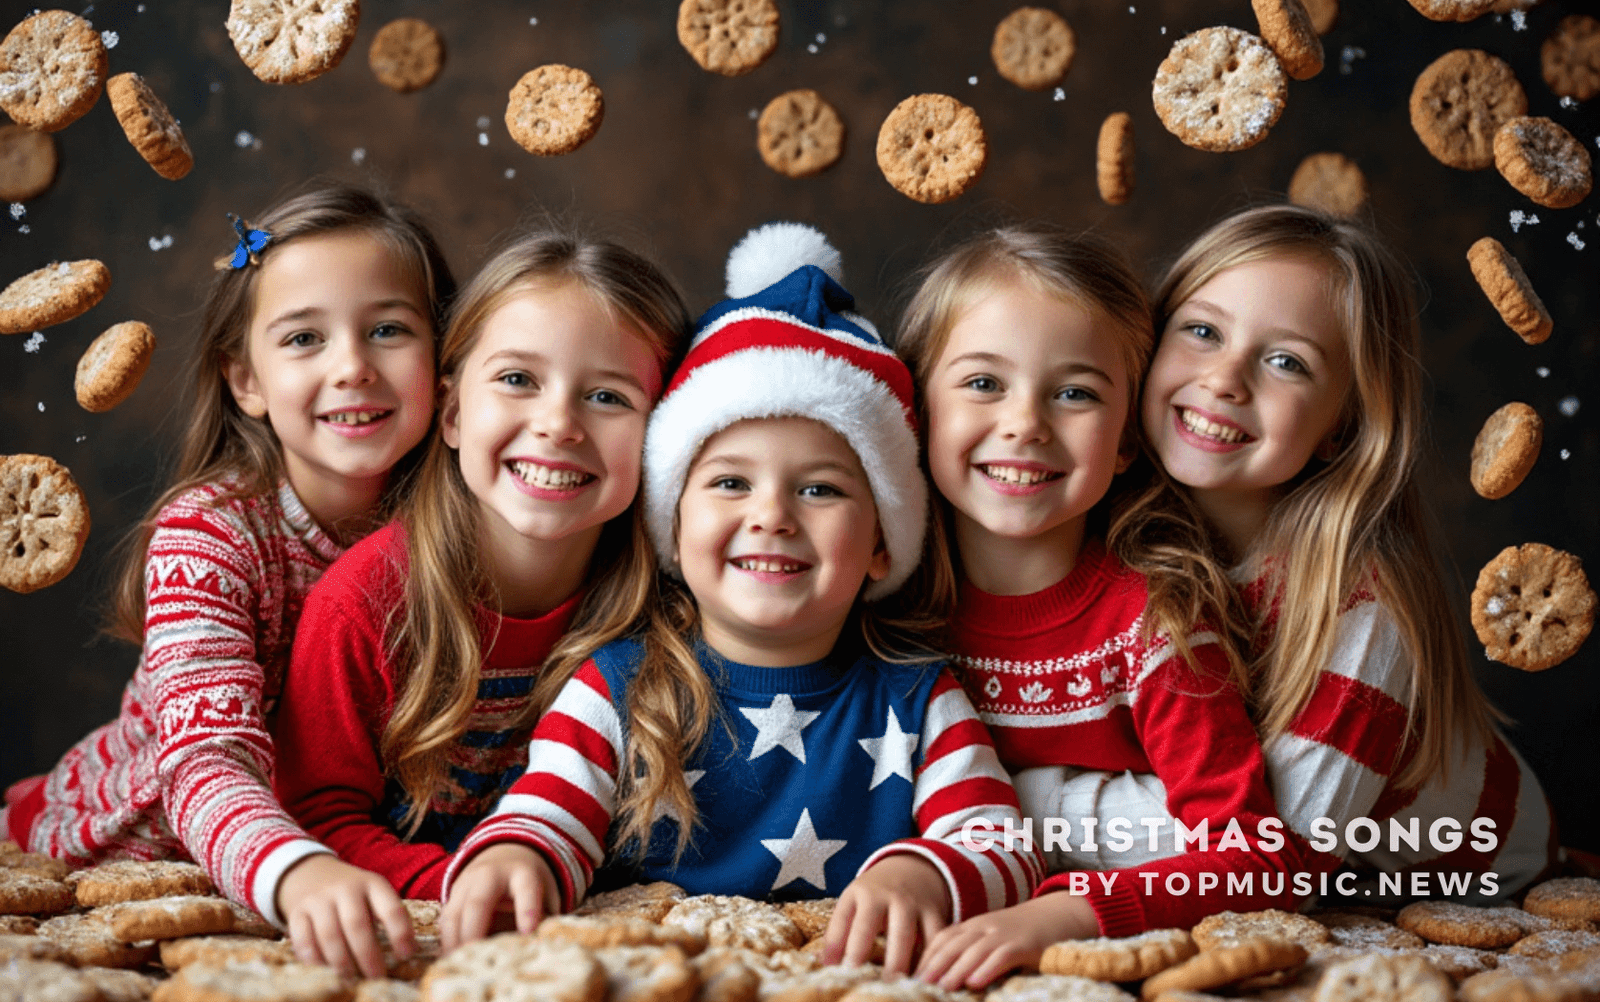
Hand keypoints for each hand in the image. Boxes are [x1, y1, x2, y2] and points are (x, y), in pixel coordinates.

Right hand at [276, 853, 413, 979]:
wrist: (311, 873)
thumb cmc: (352, 894)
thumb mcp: (373, 894)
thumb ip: (387, 918)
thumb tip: (409, 952)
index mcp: (373, 884)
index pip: (391, 908)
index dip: (400, 933)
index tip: (406, 955)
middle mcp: (346, 888)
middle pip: (357, 924)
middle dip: (368, 954)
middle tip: (376, 976)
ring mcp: (319, 899)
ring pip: (329, 934)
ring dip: (341, 961)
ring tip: (351, 978)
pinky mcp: (297, 911)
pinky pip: (303, 938)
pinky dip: (313, 958)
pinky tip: (323, 970)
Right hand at [440, 842, 559, 950]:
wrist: (504, 855)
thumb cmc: (529, 882)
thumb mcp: (545, 892)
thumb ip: (546, 917)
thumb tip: (545, 948)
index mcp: (522, 873)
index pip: (526, 889)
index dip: (527, 910)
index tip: (528, 932)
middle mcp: (490, 875)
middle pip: (478, 903)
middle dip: (474, 931)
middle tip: (476, 957)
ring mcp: (466, 885)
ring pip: (454, 913)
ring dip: (453, 942)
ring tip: (457, 967)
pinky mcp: (452, 897)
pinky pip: (445, 921)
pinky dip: (446, 942)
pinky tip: (449, 962)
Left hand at [823, 854, 949, 975]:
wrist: (908, 866)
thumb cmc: (872, 894)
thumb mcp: (852, 903)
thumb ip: (837, 932)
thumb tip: (824, 964)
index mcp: (863, 894)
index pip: (854, 924)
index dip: (849, 948)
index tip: (846, 971)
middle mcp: (891, 897)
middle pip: (891, 932)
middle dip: (890, 961)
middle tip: (883, 986)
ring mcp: (915, 904)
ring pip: (915, 937)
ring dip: (910, 964)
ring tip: (904, 987)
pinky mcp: (935, 912)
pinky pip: (936, 938)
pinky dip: (931, 958)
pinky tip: (925, 978)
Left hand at [913, 890, 1099, 989]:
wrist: (1059, 914)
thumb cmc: (1021, 933)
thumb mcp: (991, 937)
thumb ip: (970, 951)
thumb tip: (943, 976)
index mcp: (973, 925)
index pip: (941, 938)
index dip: (925, 957)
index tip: (908, 975)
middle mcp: (984, 927)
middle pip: (952, 945)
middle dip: (933, 965)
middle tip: (916, 985)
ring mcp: (1003, 933)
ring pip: (974, 951)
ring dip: (955, 970)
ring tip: (941, 988)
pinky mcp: (1024, 944)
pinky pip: (1003, 955)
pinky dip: (988, 968)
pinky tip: (976, 982)